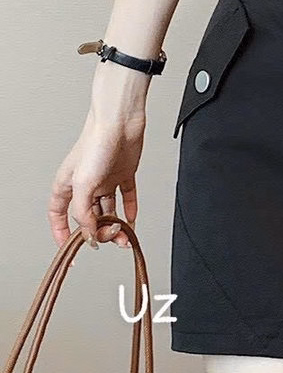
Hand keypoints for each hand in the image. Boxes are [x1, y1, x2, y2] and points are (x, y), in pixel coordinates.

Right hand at [47, 108, 145, 249]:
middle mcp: (85, 184)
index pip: (59, 215)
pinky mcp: (124, 173)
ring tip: (126, 236)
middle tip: (112, 237)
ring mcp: (105, 179)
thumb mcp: (83, 184)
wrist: (120, 123)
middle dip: (100, 231)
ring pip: (109, 209)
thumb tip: (87, 234)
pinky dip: (130, 209)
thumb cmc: (96, 144)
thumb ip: (82, 212)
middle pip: (89, 216)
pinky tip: (133, 220)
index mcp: (67, 185)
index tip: (73, 250)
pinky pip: (127, 196)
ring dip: (117, 225)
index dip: (62, 234)